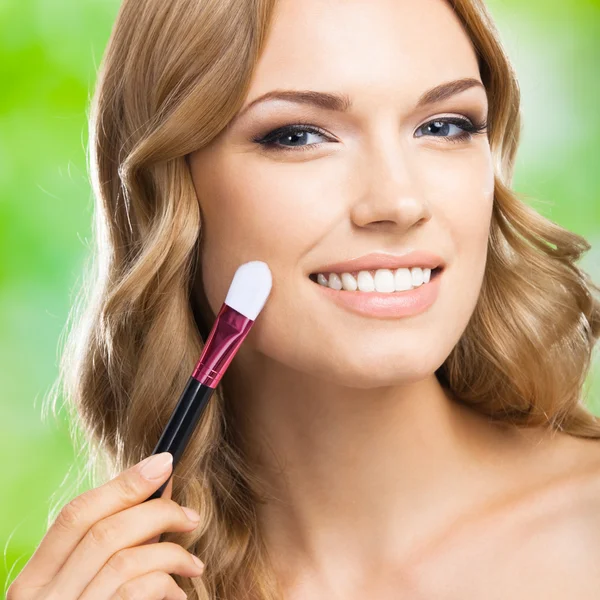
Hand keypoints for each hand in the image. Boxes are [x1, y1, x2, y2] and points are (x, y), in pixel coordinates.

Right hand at [7, 452, 204, 599]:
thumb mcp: (87, 587)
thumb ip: (112, 547)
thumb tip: (156, 490)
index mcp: (34, 582)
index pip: (75, 514)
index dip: (123, 483)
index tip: (163, 464)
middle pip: (104, 530)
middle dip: (156, 512)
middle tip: (189, 516)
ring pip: (126, 559)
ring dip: (170, 550)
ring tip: (192, 561)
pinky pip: (139, 591)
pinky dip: (167, 583)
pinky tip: (180, 591)